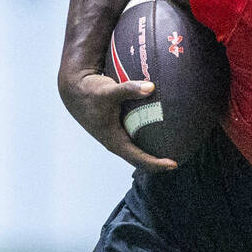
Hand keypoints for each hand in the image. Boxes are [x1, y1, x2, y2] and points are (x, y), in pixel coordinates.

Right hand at [58, 69, 177, 172]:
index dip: (157, 164)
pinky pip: (136, 141)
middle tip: (178, 162)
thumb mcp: (109, 91)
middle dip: (158, 164)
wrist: (74, 90)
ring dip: (153, 155)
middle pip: (140, 161)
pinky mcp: (116, 131)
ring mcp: (116, 138)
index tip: (174, 164)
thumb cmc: (91, 92)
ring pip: (137, 152)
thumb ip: (130, 89)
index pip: (139, 159)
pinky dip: (148, 142)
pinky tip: (161, 134)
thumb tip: (152, 86)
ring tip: (173, 151)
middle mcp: (115, 143)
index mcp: (114, 141)